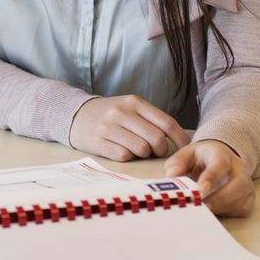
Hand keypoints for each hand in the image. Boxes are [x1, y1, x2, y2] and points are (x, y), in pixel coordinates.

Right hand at [68, 96, 190, 160]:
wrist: (75, 115)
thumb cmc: (109, 114)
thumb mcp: (129, 107)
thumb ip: (150, 119)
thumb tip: (178, 138)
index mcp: (134, 102)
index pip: (166, 122)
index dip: (179, 138)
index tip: (185, 148)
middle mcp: (121, 112)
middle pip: (156, 139)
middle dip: (160, 150)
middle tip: (155, 151)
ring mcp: (108, 127)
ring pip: (141, 149)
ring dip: (143, 154)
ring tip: (137, 150)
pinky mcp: (97, 141)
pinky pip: (123, 156)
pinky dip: (127, 157)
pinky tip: (121, 151)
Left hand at [164, 140, 254, 216]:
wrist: (221, 158)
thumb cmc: (202, 159)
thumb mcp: (186, 154)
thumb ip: (177, 163)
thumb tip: (173, 176)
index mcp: (222, 155)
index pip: (220, 164)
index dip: (211, 177)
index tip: (201, 190)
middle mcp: (238, 169)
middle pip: (237, 185)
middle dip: (220, 199)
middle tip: (202, 207)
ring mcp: (246, 185)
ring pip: (240, 200)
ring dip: (221, 209)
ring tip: (202, 212)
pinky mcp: (248, 199)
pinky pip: (240, 211)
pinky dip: (226, 214)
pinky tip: (213, 213)